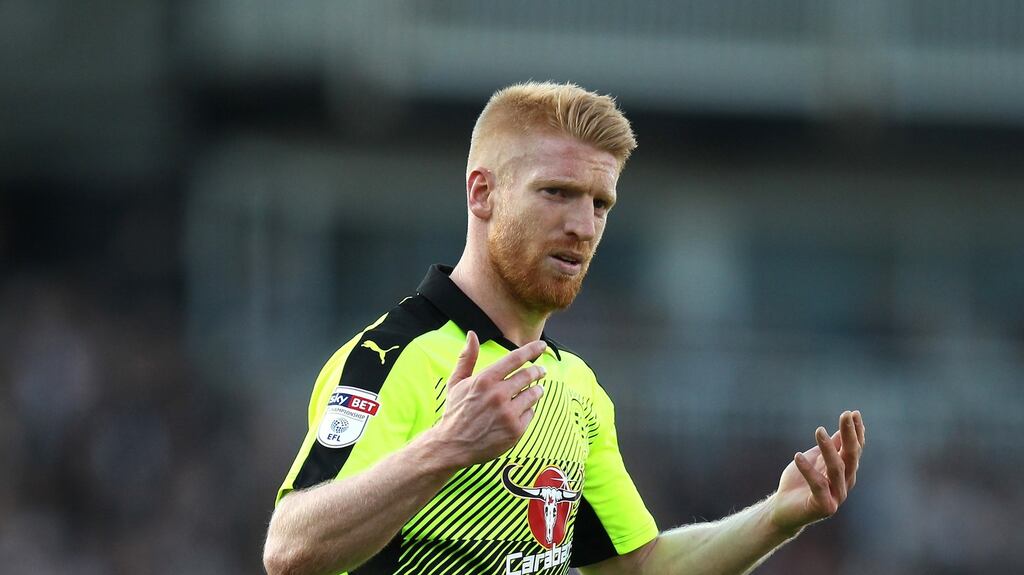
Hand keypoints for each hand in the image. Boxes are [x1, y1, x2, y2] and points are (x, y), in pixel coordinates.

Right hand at [433, 331, 546, 467]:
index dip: (532, 350)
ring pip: (533, 394)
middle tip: (541, 370)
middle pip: (528, 375)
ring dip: (537, 390)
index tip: (541, 345)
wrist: (452, 445)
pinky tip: (522, 410)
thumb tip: (472, 334)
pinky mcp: (515, 430)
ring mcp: (508, 413)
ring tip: (536, 390)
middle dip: (537, 371)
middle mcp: (498, 395)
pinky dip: (529, 410)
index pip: (516, 359)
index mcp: (485, 380)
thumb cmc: (455, 412)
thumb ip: (466, 358)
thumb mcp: (456, 383)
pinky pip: (531, 413)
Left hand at [769, 410, 865, 533]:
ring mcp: (836, 496)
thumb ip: (830, 449)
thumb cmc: (798, 483)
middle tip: (845, 415)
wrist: (783, 509)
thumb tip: (842, 429)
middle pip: (850, 456)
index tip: (854, 413)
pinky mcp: (824, 506)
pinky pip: (817, 485)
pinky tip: (798, 456)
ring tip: (819, 430)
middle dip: (849, 435)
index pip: (855, 449)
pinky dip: (808, 470)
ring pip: (836, 469)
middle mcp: (845, 483)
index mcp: (845, 472)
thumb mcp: (815, 460)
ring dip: (828, 448)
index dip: (856, 432)